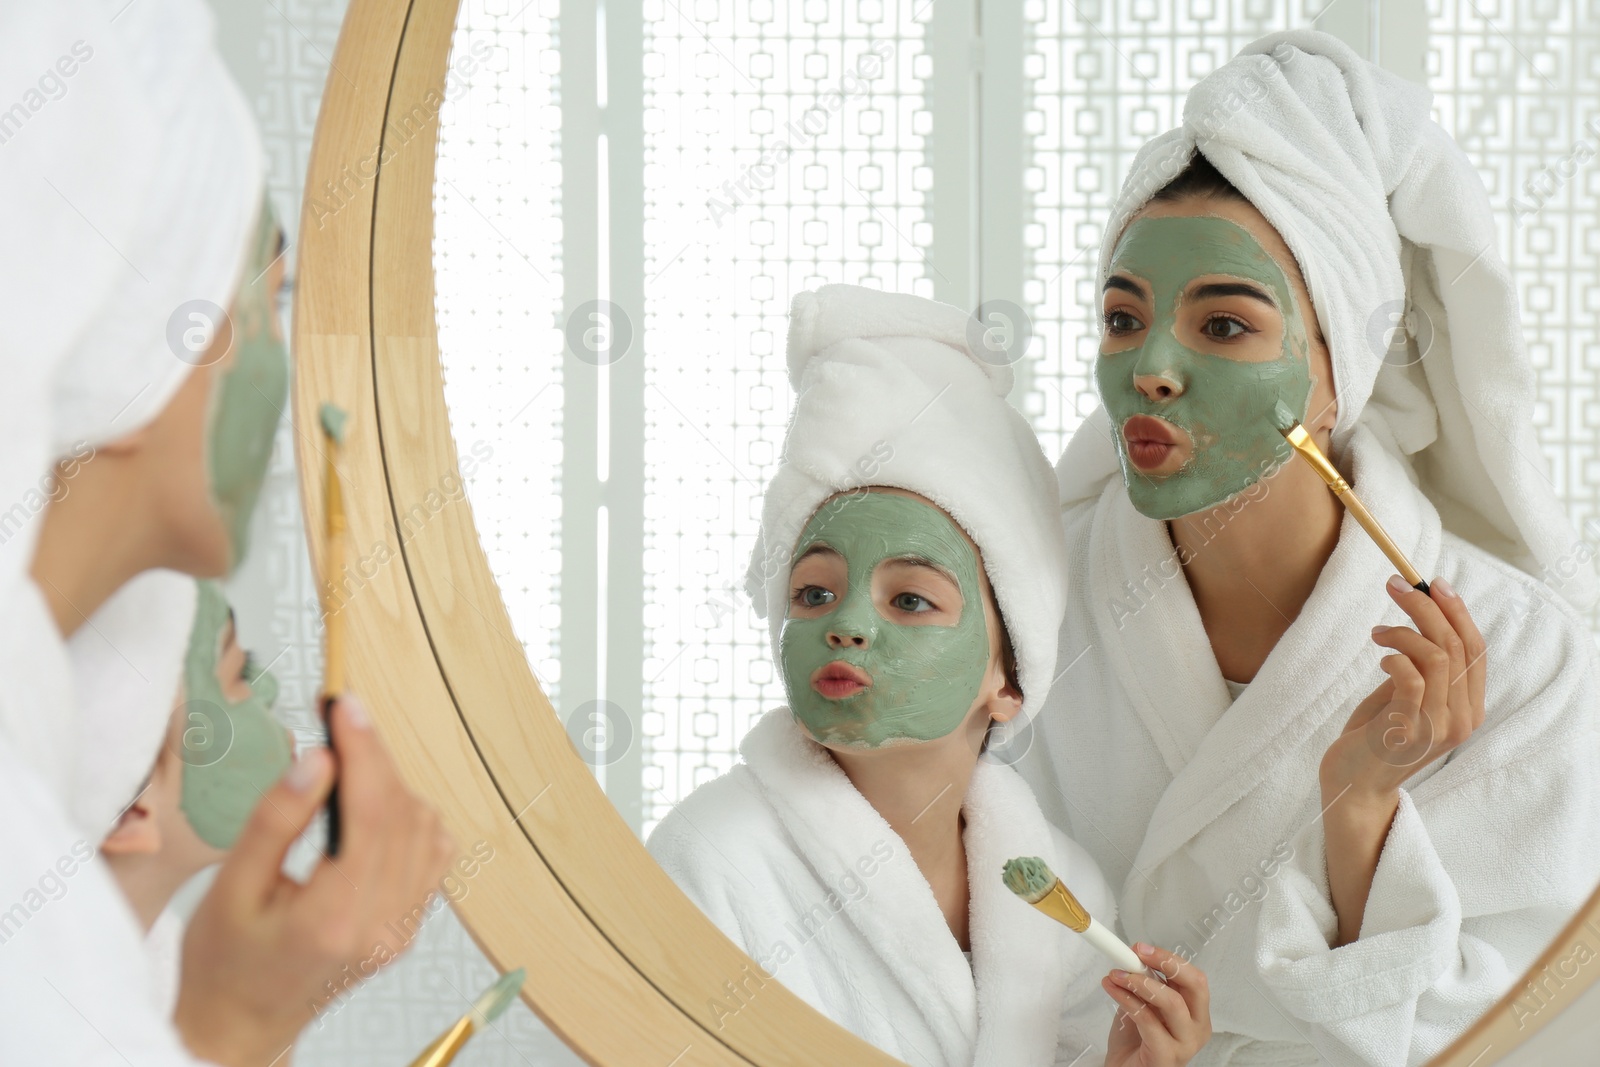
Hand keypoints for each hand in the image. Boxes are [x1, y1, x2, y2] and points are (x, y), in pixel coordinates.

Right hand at [173, 695, 455, 1065]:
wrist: (241, 1021)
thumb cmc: (225, 961)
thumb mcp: (229, 886)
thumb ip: (276, 820)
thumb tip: (319, 757)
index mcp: (333, 920)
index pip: (372, 815)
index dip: (364, 750)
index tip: (345, 707)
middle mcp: (383, 926)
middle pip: (402, 814)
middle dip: (374, 757)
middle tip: (341, 720)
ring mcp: (403, 928)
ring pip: (424, 827)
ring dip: (391, 784)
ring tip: (345, 768)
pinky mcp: (409, 924)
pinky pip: (432, 851)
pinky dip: (409, 816)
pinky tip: (372, 808)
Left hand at [1102, 943, 1210, 1066]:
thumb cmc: (1135, 1040)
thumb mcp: (1145, 1004)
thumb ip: (1147, 983)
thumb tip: (1135, 955)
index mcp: (1196, 1013)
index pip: (1195, 979)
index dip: (1170, 959)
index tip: (1141, 948)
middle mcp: (1197, 1029)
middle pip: (1195, 986)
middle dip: (1165, 963)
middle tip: (1135, 954)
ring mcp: (1185, 1045)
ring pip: (1171, 1002)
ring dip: (1139, 982)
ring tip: (1115, 974)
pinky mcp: (1166, 1056)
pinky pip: (1147, 1020)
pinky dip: (1127, 999)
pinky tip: (1112, 990)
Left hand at [1320, 575, 1486, 804]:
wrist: (1354, 787)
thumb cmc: (1376, 737)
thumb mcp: (1408, 698)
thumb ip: (1424, 669)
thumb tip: (1423, 620)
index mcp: (1468, 709)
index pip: (1476, 650)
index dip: (1457, 612)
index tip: (1433, 583)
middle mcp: (1462, 719)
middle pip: (1457, 646)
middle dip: (1426, 607)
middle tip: (1395, 585)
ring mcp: (1438, 726)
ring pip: (1436, 656)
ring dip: (1403, 631)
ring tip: (1378, 632)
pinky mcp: (1408, 729)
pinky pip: (1410, 676)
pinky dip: (1394, 655)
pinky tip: (1380, 656)